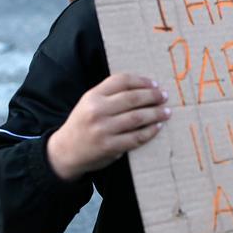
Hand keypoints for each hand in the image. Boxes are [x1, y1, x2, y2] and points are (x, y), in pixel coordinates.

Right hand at [46, 73, 170, 180]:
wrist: (65, 151)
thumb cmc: (83, 124)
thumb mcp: (89, 102)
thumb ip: (109, 94)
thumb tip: (143, 87)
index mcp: (93, 96)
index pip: (122, 81)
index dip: (142, 81)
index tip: (155, 84)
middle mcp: (97, 111)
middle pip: (132, 98)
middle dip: (153, 96)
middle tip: (164, 97)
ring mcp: (103, 130)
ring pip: (137, 117)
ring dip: (156, 113)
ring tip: (166, 112)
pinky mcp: (110, 147)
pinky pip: (136, 137)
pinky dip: (150, 131)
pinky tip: (157, 127)